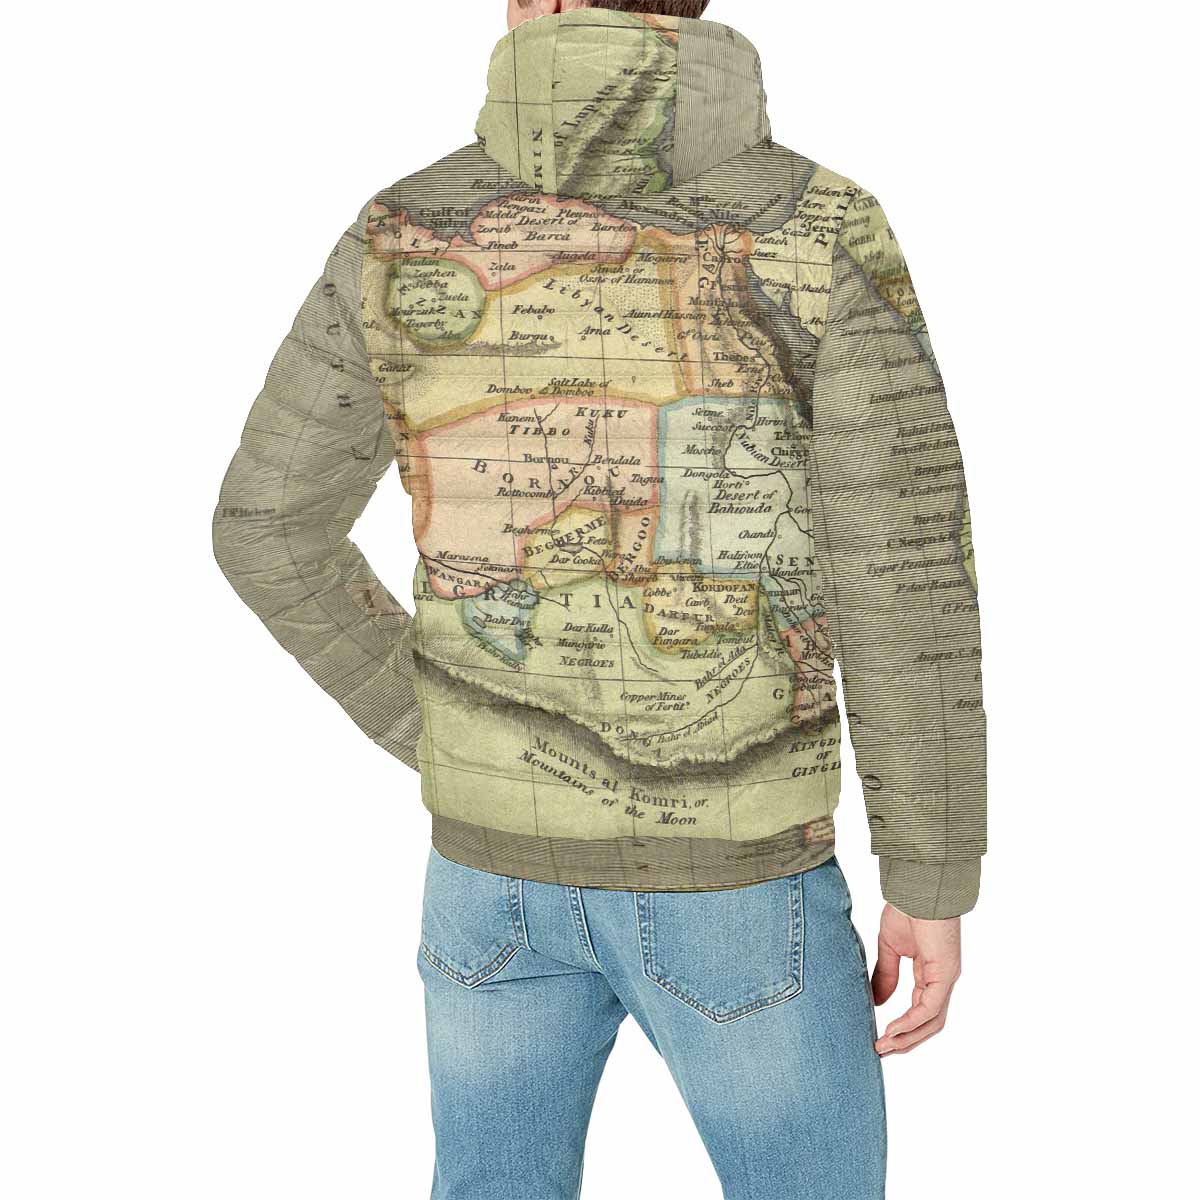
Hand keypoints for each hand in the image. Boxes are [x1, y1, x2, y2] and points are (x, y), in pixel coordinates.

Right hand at [872, 904, 960, 1055]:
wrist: (916, 889)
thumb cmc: (906, 910)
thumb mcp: (889, 947)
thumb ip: (886, 975)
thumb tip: (877, 1002)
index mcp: (929, 973)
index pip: (920, 1010)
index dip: (902, 1027)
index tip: (880, 1038)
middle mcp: (941, 980)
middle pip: (929, 1023)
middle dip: (905, 1040)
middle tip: (882, 1051)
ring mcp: (945, 978)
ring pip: (931, 1021)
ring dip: (908, 1037)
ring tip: (885, 1046)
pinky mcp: (945, 974)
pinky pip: (929, 1008)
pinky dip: (911, 1022)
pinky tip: (893, 1029)